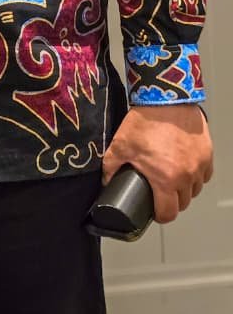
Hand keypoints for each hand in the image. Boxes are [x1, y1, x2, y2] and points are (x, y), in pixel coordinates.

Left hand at [103, 103, 212, 222]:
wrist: (166, 98)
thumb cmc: (145, 120)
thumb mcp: (121, 144)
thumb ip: (111, 166)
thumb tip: (106, 180)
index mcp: (165, 179)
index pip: (168, 213)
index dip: (159, 215)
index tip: (154, 211)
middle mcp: (186, 176)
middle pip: (182, 203)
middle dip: (171, 202)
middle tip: (160, 192)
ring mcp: (199, 165)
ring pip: (195, 189)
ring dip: (184, 188)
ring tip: (171, 178)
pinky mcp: (207, 153)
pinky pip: (204, 174)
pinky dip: (195, 174)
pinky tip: (184, 166)